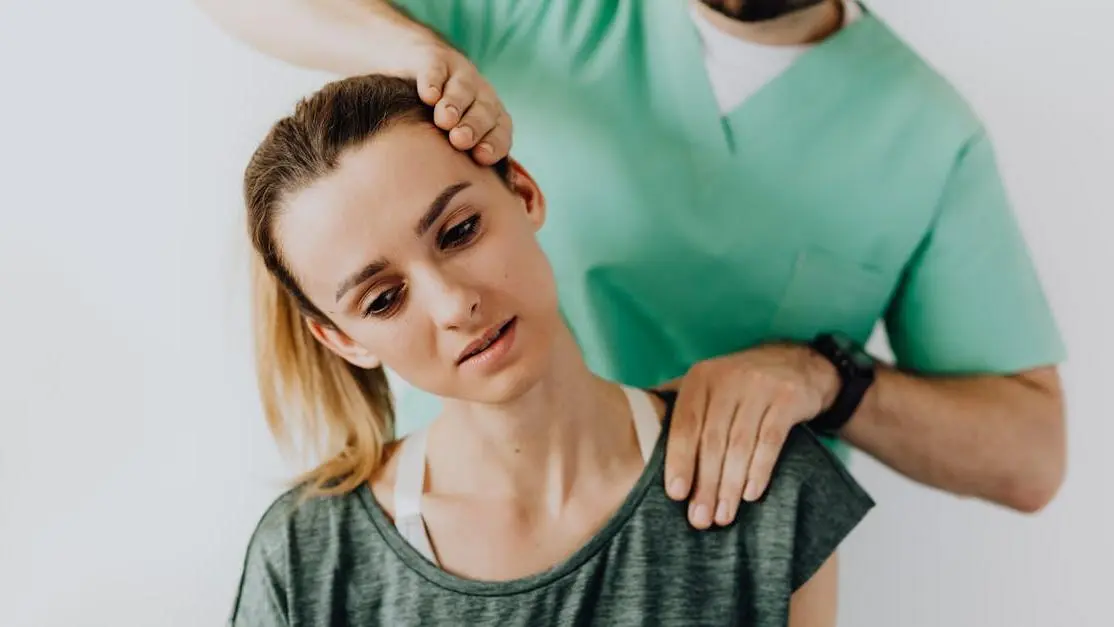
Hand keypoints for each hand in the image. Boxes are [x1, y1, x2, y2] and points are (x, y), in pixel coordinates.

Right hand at [403, 36, 512, 164]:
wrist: (416, 71)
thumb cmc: (436, 126)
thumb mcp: (451, 148)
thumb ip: (461, 173)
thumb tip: (465, 215)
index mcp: (493, 120)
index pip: (501, 133)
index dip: (494, 143)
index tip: (481, 157)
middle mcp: (482, 97)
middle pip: (485, 111)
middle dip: (474, 126)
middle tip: (460, 140)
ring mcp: (461, 76)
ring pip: (464, 89)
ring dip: (455, 104)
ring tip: (443, 119)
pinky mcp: (437, 60)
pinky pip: (437, 69)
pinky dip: (433, 80)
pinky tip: (427, 94)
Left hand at [663, 343, 840, 528]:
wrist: (797, 363)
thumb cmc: (741, 385)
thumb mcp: (709, 384)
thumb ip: (679, 404)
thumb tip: (638, 433)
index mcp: (701, 378)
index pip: (685, 424)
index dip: (679, 460)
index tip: (676, 495)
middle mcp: (728, 379)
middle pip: (712, 439)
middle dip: (705, 483)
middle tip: (700, 518)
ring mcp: (760, 387)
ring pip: (740, 444)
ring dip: (730, 485)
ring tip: (723, 515)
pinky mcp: (788, 399)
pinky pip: (771, 441)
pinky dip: (759, 470)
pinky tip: (751, 494)